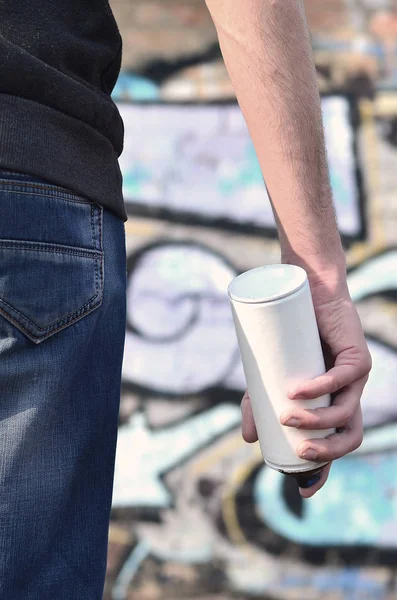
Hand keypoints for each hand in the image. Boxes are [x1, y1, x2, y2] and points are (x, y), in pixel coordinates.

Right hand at [241, 271, 370, 498]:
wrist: (305, 299)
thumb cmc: (288, 342)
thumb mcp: (267, 380)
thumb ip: (257, 408)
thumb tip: (250, 439)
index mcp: (331, 407)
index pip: (334, 446)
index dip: (324, 470)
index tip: (305, 490)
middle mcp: (347, 397)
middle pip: (349, 437)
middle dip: (327, 451)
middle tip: (299, 452)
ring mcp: (355, 379)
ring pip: (347, 412)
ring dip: (318, 420)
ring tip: (286, 415)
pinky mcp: (358, 357)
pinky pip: (345, 379)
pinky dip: (321, 388)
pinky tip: (298, 391)